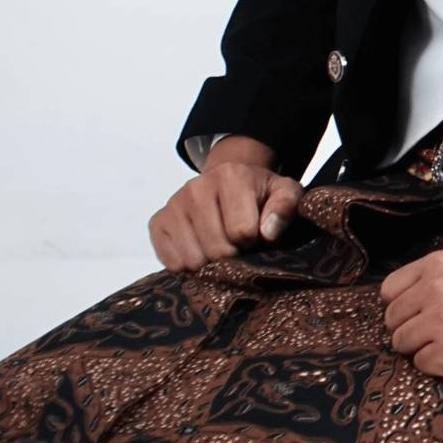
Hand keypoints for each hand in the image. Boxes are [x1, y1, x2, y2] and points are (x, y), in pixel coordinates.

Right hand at [148, 140, 302, 270]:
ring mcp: (174, 205)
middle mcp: (196, 187)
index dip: (253, 240)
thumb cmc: (258, 193)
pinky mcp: (157, 223)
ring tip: (220, 246)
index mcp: (230, 175)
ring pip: (193, 260)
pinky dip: (188, 267)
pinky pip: (172, 264)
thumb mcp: (284, 192)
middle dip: (233, 255)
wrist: (228, 181)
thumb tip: (268, 232)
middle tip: (237, 244)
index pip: (242, 231)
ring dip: (210, 264)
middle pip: (217, 249)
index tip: (255, 233)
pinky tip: (200, 250)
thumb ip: (285, 207)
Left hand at [379, 250, 442, 384]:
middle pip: (393, 321)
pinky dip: (438, 366)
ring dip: (423, 350)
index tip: (417, 315)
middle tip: (438, 335)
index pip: (389, 291)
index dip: (402, 307)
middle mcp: (437, 289)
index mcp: (440, 265)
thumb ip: (437, 278)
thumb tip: (402, 300)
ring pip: (403, 344)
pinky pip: (422, 365)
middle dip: (411, 331)